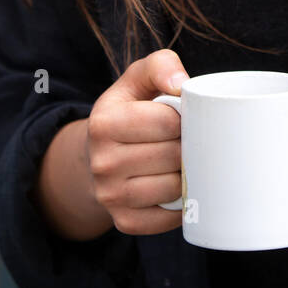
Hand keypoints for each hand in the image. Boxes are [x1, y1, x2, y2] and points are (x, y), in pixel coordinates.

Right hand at [85, 48, 187, 234]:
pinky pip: (167, 219)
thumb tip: (182, 84)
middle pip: (173, 156)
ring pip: (173, 188)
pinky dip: (181, 205)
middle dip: (189, 146)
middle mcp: (101, 162)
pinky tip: (179, 188)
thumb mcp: (137, 80)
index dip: (186, 119)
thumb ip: (160, 66)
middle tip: (188, 140)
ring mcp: (110, 196)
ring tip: (184, 161)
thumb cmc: (129, 111)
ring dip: (187, 175)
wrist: (98, 156)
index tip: (184, 118)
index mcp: (104, 123)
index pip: (167, 122)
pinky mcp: (124, 221)